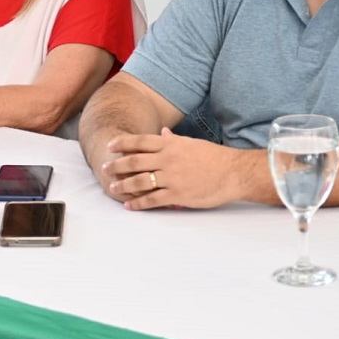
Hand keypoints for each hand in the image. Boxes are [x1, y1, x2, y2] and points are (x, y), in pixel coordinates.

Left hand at [102, 128, 236, 209]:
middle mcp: (168, 160)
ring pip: (139, 181)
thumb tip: (161, 132)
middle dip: (116, 166)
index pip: (140, 142)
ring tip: (113, 187)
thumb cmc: (214, 157)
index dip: (122, 143)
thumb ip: (173, 140)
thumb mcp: (191, 143)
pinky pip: (152, 199)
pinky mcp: (177, 195)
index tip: (110, 146)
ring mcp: (171, 178)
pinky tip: (129, 205)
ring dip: (123, 185)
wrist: (233, 173)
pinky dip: (138, 203)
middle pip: (134, 161)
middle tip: (104, 169)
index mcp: (171, 145)